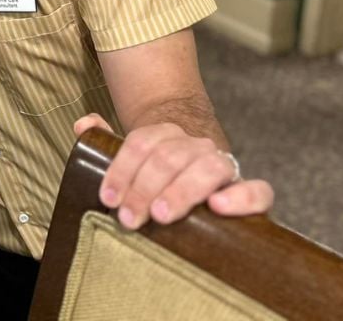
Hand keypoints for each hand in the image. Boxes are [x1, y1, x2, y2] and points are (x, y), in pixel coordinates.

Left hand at [74, 114, 273, 229]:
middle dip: (145, 186)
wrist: (204, 190)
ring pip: (208, 167)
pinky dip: (241, 196)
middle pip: (170, 156)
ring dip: (182, 190)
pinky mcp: (251, 193)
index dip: (122, 169)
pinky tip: (218, 207)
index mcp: (167, 136)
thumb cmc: (159, 183)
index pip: (142, 143)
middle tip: (129, 217)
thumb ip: (107, 142)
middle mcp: (197, 147)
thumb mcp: (133, 164)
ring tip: (162, 214)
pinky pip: (259, 190)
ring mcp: (225, 167)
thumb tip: (84, 124)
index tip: (108, 198)